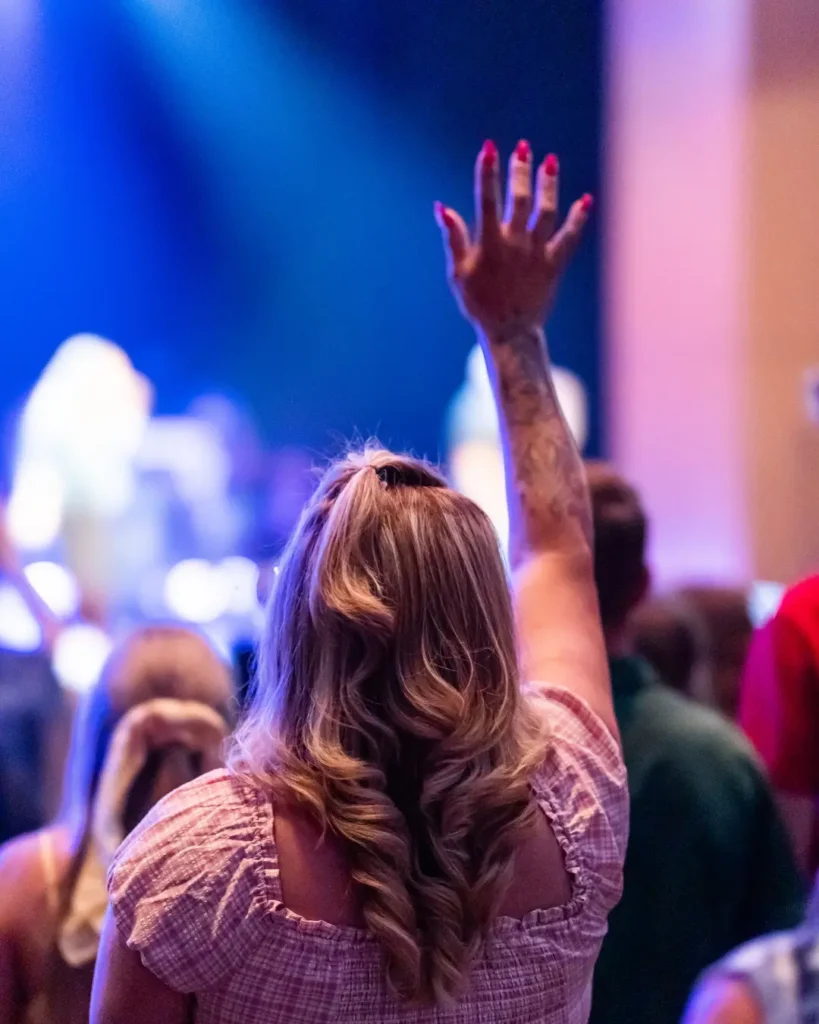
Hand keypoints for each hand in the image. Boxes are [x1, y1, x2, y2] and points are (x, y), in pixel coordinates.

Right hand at [435, 140, 591, 334]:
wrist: (509, 333)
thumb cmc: (479, 303)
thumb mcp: (459, 273)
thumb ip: (453, 239)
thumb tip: (442, 207)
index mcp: (489, 244)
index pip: (486, 201)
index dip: (487, 173)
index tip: (489, 147)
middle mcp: (515, 245)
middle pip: (519, 200)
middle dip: (520, 171)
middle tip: (523, 147)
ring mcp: (537, 254)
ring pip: (546, 212)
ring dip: (548, 186)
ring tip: (550, 162)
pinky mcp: (555, 265)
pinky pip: (569, 238)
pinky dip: (578, 219)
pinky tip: (586, 200)